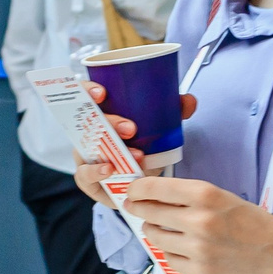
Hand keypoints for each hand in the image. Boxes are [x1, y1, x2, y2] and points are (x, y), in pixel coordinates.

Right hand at [74, 81, 198, 204]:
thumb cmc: (141, 147)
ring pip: (85, 149)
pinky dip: (96, 173)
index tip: (102, 93)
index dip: (87, 91)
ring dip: (107, 150)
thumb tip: (188, 100)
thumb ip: (172, 113)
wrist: (139, 182)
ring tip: (133, 155)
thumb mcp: (157, 128)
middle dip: (110, 123)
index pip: (84, 96)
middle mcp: (87, 133)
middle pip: (87, 122)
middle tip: (132, 129)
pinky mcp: (87, 179)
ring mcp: (85, 156)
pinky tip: (109, 171)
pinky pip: (84, 175)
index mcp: (100, 114)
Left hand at [118, 174, 272, 273]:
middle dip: (139, 209)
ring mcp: (198, 249)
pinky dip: (170, 251)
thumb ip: (189, 197)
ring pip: (154, 237)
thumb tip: (151, 197)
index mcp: (206, 195)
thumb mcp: (224, 198)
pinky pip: (168, 259)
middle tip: (136, 207)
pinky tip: (181, 247)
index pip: (155, 188)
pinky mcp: (199, 272)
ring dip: (152, 231)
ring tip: (161, 228)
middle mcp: (199, 221)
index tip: (131, 191)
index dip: (137, 189)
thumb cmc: (253, 224)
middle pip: (149, 212)